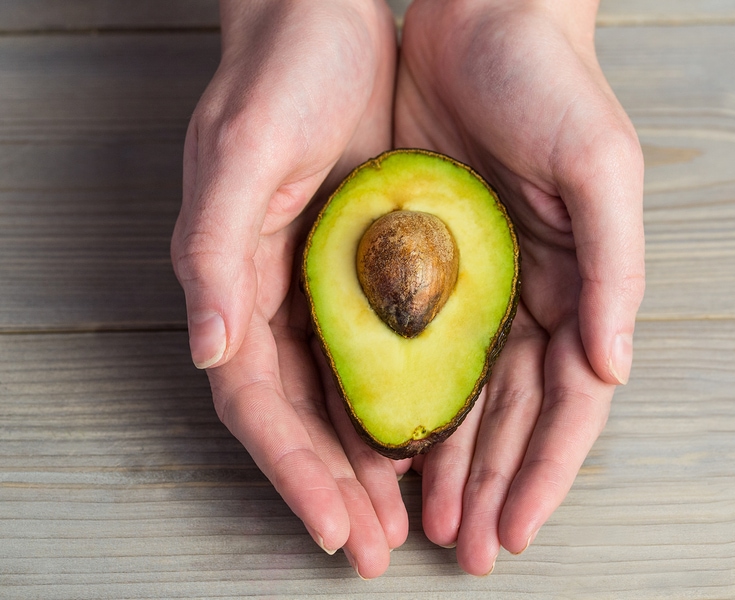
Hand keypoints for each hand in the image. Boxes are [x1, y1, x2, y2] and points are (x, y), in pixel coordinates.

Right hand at [170, 0, 407, 577]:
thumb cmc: (278, 74)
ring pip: (343, 396)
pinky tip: (429, 437)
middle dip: (337, 486)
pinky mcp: (366, 268)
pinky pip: (381, 353)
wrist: (327, 21)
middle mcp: (275, 295)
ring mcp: (323, 286)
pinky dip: (399, 402)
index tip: (335, 525)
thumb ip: (215, 252)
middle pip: (302, 416)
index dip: (292, 468)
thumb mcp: (243, 151)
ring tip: (411, 517)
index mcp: (236, 281)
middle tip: (378, 547)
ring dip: (370, 461)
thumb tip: (207, 348)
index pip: (257, 401)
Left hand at [395, 0, 644, 574]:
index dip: (547, 469)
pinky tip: (390, 441)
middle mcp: (531, 295)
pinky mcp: (423, 262)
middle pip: (514, 413)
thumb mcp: (599, 168)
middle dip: (492, 482)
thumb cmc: (550, 84)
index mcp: (581, 284)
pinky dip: (408, 400)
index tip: (515, 529)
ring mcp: (477, 284)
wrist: (480, 19)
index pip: (570, 400)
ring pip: (465, 394)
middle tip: (464, 545)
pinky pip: (415, 347)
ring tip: (425, 516)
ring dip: (451, 459)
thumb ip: (614, 268)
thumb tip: (612, 365)